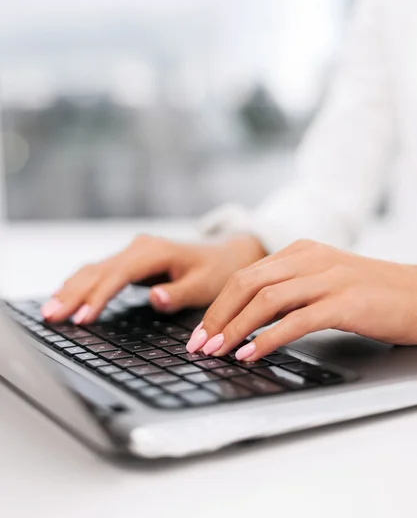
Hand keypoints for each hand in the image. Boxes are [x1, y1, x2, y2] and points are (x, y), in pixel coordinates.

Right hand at [41, 234, 265, 323]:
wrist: (224, 254)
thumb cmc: (216, 271)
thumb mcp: (205, 285)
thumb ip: (179, 293)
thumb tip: (153, 298)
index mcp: (155, 252)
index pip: (119, 275)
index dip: (99, 297)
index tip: (82, 318)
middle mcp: (139, 248)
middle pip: (98, 271)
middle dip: (73, 294)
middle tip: (51, 316)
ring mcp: (132, 253)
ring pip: (94, 270)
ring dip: (71, 289)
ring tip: (49, 311)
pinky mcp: (129, 262)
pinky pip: (99, 272)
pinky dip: (80, 285)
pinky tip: (65, 297)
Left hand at [186, 239, 416, 360]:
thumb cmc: (370, 294)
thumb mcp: (322, 282)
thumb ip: (288, 292)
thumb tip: (247, 319)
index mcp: (300, 251)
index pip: (246, 275)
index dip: (218, 304)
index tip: (202, 331)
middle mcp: (310, 259)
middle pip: (247, 283)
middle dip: (217, 316)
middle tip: (199, 344)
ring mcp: (327, 278)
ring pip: (266, 300)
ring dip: (235, 328)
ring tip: (217, 352)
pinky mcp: (344, 302)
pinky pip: (296, 320)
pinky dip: (268, 339)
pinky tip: (251, 354)